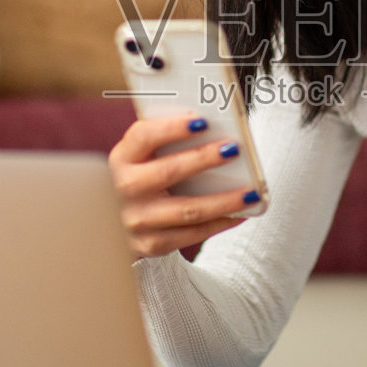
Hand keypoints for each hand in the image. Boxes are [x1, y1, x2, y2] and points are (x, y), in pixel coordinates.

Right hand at [108, 113, 259, 258]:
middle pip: (168, 172)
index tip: (202, 121)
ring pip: (188, 210)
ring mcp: (136, 220)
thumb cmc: (139, 178)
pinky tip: (240, 213)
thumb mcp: (139, 157)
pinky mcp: (151, 244)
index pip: (143, 137)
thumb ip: (164, 143)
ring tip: (251, 192)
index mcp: (121, 159)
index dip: (172, 128)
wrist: (115, 223)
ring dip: (224, 200)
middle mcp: (123, 190)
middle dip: (204, 159)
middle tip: (233, 150)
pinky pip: (193, 234)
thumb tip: (211, 130)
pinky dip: (220, 223)